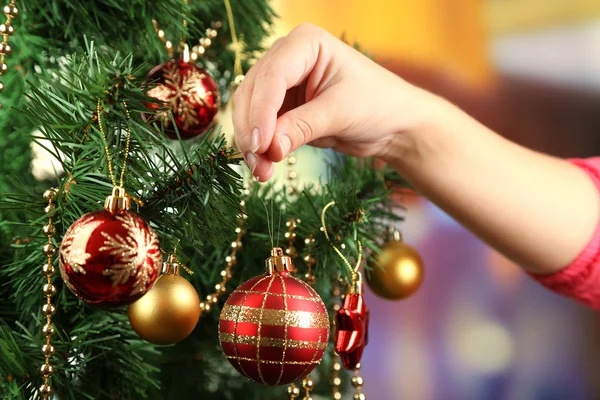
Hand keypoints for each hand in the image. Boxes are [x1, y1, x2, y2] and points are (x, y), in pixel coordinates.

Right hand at [233, 23, 429, 180]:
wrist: (393, 123)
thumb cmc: (377, 104)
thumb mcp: (340, 114)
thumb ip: (302, 127)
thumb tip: (269, 148)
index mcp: (305, 43)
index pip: (272, 76)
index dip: (261, 112)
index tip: (260, 145)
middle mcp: (286, 57)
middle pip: (252, 93)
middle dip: (252, 130)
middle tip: (258, 163)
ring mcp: (282, 83)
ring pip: (249, 111)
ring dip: (251, 142)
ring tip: (261, 171)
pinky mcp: (282, 107)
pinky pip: (260, 127)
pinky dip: (259, 147)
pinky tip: (263, 166)